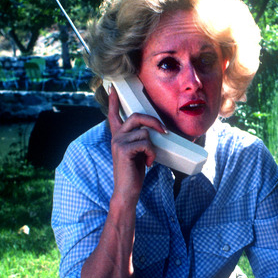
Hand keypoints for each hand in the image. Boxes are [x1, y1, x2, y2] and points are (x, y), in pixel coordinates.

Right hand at [107, 89, 165, 207]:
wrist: (127, 190)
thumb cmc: (134, 171)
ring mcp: (118, 142)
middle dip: (153, 122)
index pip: (114, 114)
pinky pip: (146, 143)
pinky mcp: (123, 149)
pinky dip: (152, 153)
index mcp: (118, 136)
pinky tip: (147, 163)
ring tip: (149, 158)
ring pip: (145, 132)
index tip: (113, 87)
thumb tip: (158, 130)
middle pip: (136, 116)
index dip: (114, 101)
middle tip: (164, 132)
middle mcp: (116, 136)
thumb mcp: (138, 152)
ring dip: (153, 147)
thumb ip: (141, 139)